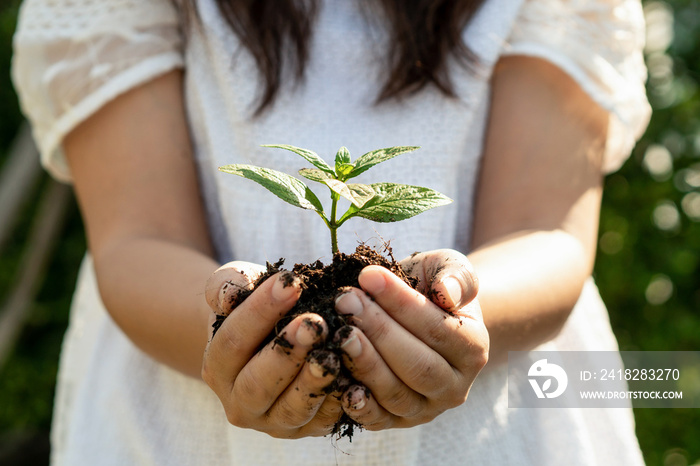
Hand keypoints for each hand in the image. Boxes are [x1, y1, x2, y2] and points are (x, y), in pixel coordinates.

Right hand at [201, 262, 343, 437]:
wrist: (273, 338)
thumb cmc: (255, 306)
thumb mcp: (238, 287)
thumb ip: (228, 285)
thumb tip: (228, 296)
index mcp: (217, 367)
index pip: (233, 341)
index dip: (260, 312)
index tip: (291, 284)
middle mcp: (240, 403)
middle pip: (258, 384)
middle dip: (287, 354)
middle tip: (314, 325)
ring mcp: (273, 422)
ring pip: (292, 410)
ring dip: (314, 382)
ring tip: (334, 353)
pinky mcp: (307, 429)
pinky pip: (324, 420)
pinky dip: (341, 400)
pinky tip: (355, 374)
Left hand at [334, 249, 488, 429]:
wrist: (419, 314)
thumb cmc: (431, 287)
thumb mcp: (449, 268)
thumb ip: (456, 276)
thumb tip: (447, 293)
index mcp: (473, 349)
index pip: (437, 329)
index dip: (401, 303)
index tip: (368, 275)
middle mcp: (455, 387)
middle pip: (417, 366)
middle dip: (378, 331)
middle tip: (345, 301)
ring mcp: (426, 409)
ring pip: (396, 394)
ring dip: (364, 362)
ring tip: (340, 332)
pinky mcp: (396, 421)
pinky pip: (377, 419)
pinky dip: (357, 404)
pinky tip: (339, 381)